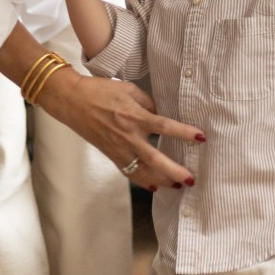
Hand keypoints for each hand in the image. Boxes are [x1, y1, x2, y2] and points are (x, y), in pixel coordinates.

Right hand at [40, 66, 204, 190]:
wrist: (73, 101)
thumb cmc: (100, 91)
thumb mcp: (129, 89)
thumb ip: (148, 102)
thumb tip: (161, 113)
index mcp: (135, 116)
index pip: (165, 126)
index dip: (184, 133)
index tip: (201, 137)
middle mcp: (128, 136)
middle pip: (156, 158)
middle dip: (174, 170)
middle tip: (191, 178)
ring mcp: (119, 148)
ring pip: (143, 171)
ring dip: (162, 180)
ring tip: (178, 186)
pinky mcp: (111, 155)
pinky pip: (129, 172)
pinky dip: (143, 180)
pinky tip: (155, 186)